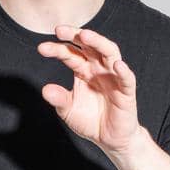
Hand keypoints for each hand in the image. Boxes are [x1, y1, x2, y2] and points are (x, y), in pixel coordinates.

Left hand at [37, 25, 141, 155]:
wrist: (109, 139)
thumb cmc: (90, 120)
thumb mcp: (68, 110)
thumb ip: (59, 99)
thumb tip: (45, 90)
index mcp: (83, 70)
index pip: (70, 53)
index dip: (57, 49)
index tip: (41, 48)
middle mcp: (98, 69)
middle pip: (90, 45)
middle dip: (76, 35)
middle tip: (59, 30)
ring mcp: (114, 77)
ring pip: (109, 53)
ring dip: (98, 42)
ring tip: (85, 35)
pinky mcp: (126, 91)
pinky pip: (127, 78)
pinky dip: (123, 71)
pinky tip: (117, 65)